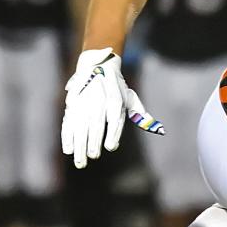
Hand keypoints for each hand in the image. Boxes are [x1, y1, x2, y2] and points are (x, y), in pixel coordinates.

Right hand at [61, 48, 163, 168]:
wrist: (98, 66)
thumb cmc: (117, 88)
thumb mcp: (130, 96)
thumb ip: (140, 114)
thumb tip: (159, 129)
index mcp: (115, 99)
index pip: (114, 118)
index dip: (112, 133)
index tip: (111, 147)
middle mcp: (99, 100)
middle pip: (96, 123)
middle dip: (94, 141)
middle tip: (94, 155)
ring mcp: (84, 102)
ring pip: (80, 125)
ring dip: (80, 144)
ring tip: (81, 160)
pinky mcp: (72, 105)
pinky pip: (68, 122)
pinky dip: (67, 136)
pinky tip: (68, 150)